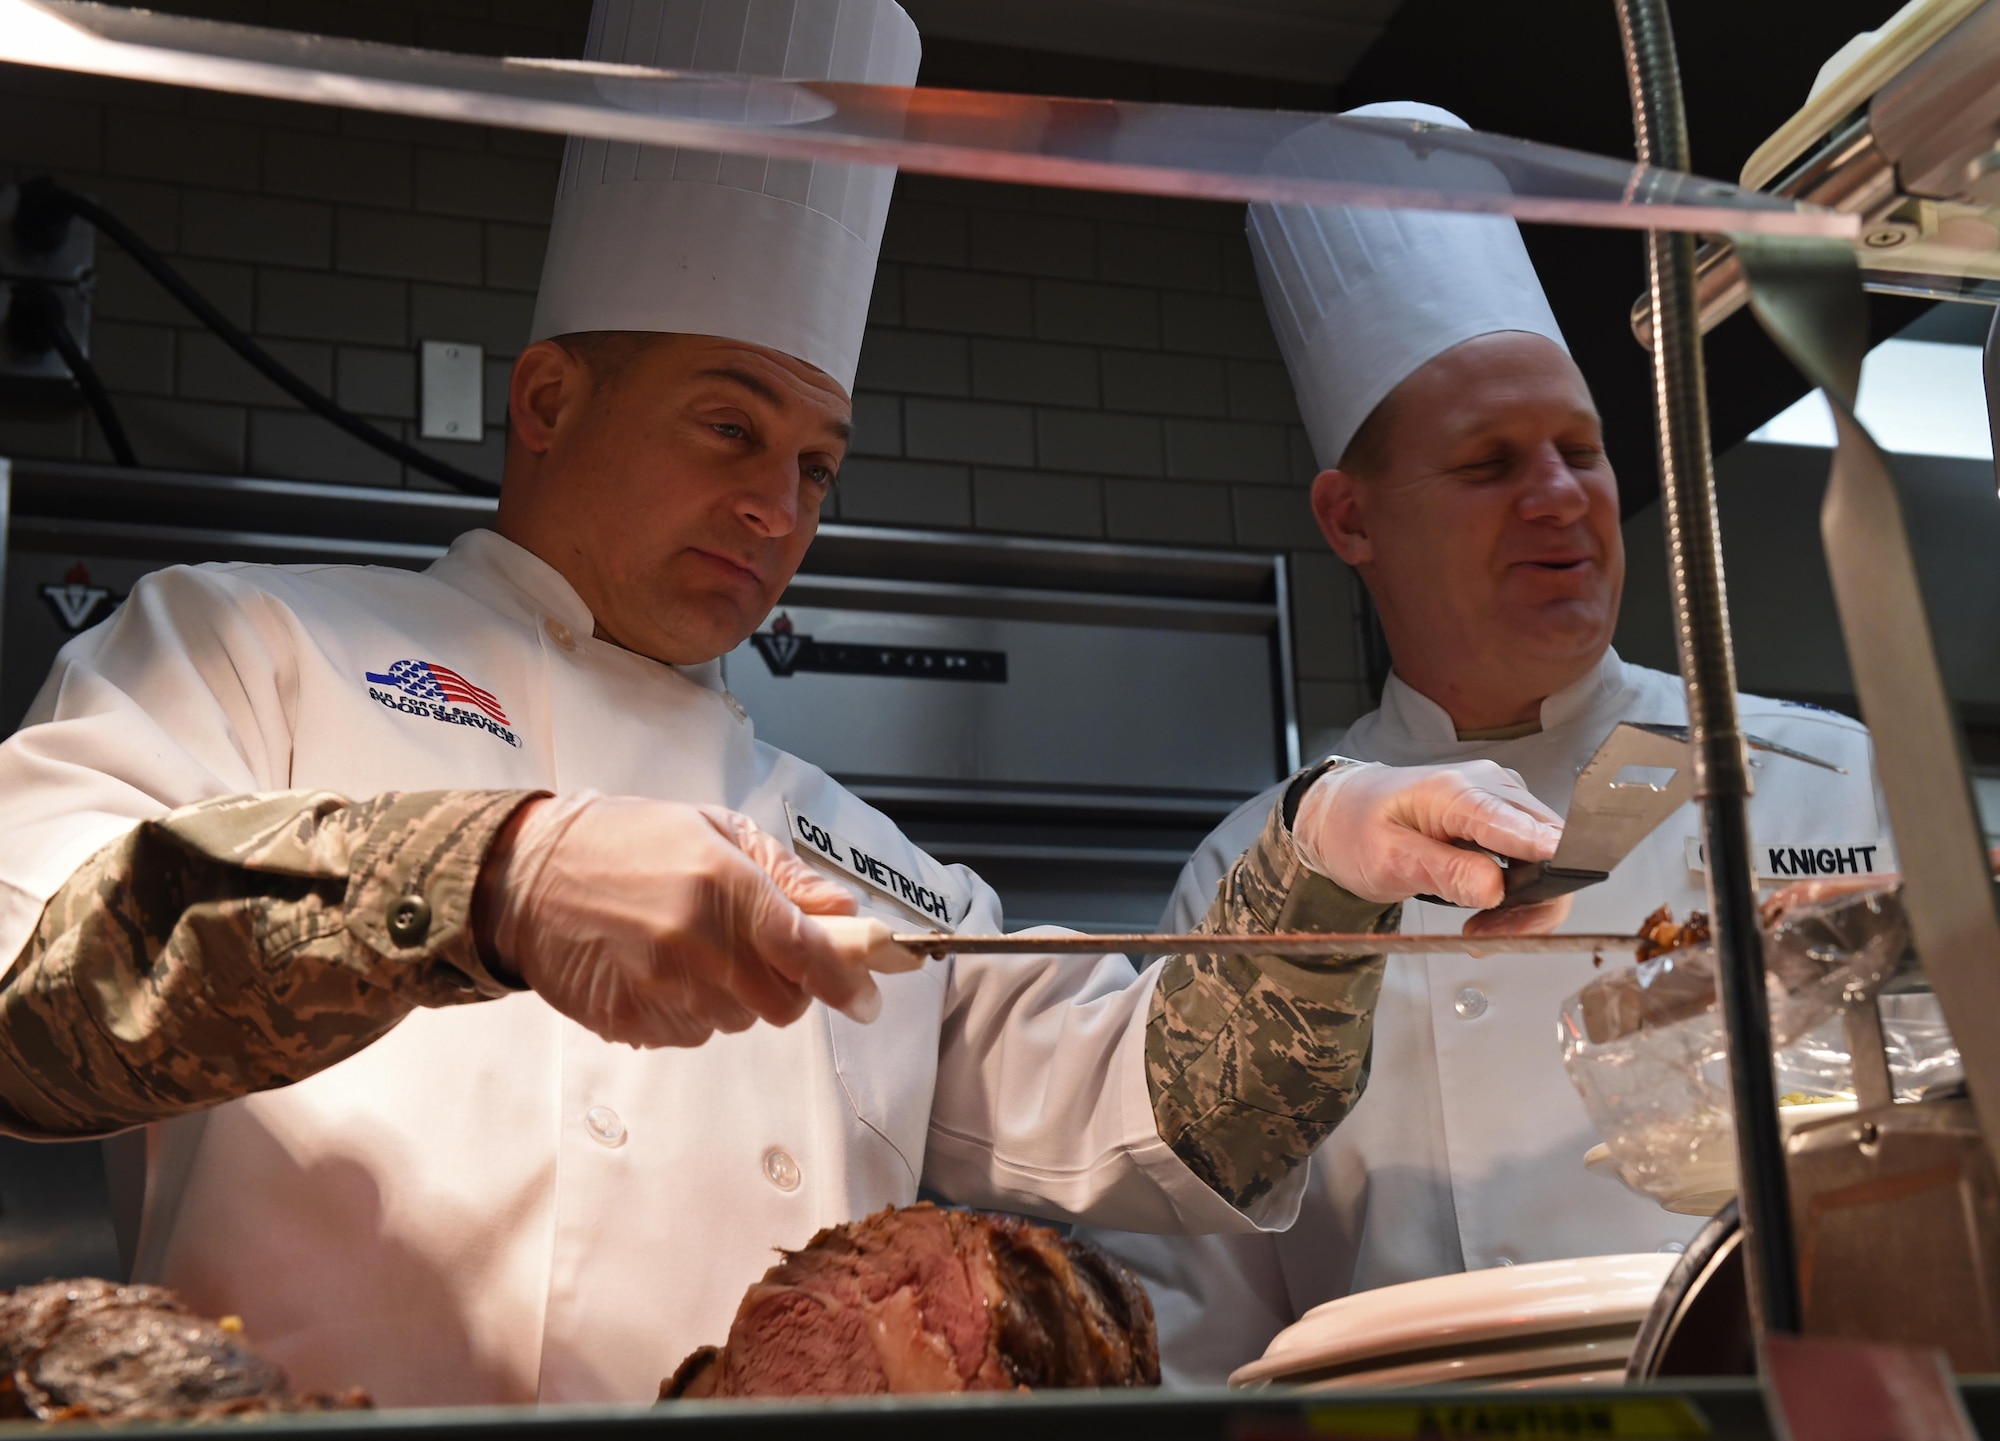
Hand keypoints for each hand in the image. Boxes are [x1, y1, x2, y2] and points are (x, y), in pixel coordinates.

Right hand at [474, 794, 914, 1048]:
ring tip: (701, 949)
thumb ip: (784, 873)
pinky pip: (693, 1033)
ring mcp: (663, 989)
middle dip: (791, 985)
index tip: (870, 996)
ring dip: (740, 995)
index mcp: (725, 885)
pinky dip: (696, 1009)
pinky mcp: (634, 1021)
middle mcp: (699, 944)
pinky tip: (667, 970)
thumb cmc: (623, 841)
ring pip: (740, 1020)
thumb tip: (843, 911)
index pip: (810, 952)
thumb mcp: (713, 828)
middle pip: (784, 1001)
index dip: (849, 980)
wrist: (526, 876)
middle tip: (766, 954)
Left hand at [1293, 760, 1569, 935]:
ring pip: (1547, 857)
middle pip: (1548, 846)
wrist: (1341, 811)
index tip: (1543, 903)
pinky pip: (1532, 857)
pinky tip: (1487, 911)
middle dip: (1531, 901)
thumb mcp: (1387, 860)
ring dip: (1525, 903)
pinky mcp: (1503, 815)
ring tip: (1480, 930)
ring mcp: (1501, 798)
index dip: (1546, 864)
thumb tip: (1496, 889)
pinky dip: (1518, 893)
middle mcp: (1491, 786)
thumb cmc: (1355, 829)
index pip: (1520, 825)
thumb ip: (1443, 872)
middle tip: (1487, 936)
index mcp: (1457, 792)